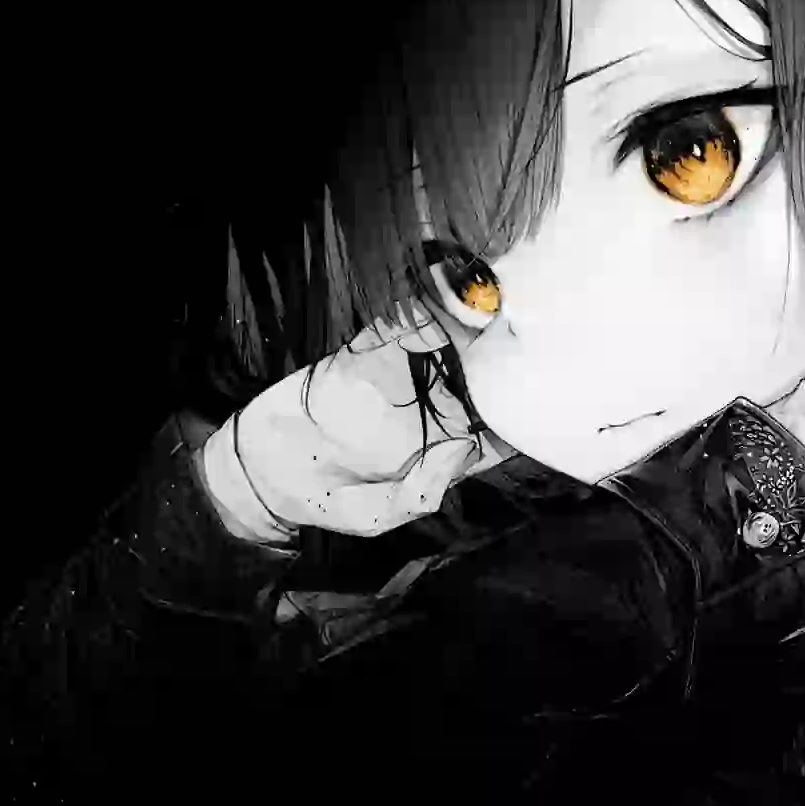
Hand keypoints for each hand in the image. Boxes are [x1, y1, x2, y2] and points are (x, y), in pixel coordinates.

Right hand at [208, 307, 511, 540]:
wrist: (260, 469)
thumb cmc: (324, 500)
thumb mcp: (375, 516)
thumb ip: (420, 492)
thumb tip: (465, 446)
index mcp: (445, 448)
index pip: (498, 425)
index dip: (523, 407)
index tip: (543, 386)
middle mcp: (432, 409)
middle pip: (481, 375)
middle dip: (503, 351)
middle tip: (525, 328)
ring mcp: (401, 378)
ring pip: (447, 344)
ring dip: (469, 319)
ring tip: (493, 297)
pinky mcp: (366, 354)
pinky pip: (400, 326)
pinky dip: (422, 306)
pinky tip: (443, 289)